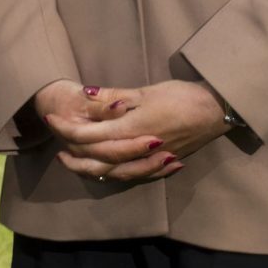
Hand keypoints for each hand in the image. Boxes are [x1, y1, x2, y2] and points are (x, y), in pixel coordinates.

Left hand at [32, 79, 170, 183]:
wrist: (215, 111)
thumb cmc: (182, 96)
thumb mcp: (146, 91)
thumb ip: (115, 97)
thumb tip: (86, 94)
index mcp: (130, 129)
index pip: (90, 134)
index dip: (67, 128)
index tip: (51, 120)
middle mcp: (137, 150)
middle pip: (97, 159)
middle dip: (74, 154)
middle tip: (57, 148)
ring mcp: (150, 161)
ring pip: (113, 173)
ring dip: (91, 169)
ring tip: (76, 163)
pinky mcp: (162, 165)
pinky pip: (134, 176)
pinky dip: (117, 176)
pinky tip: (110, 173)